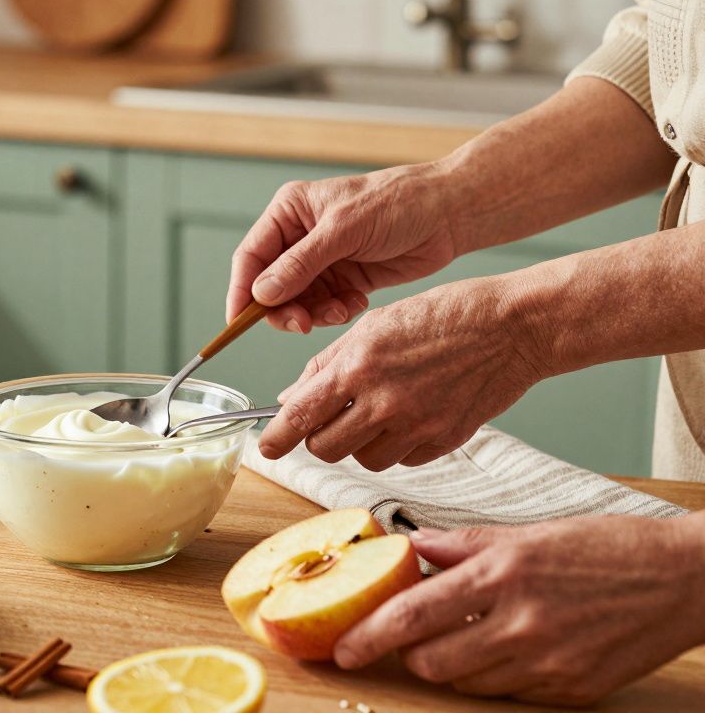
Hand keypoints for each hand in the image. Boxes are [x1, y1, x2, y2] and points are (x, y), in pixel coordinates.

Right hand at [226, 165, 459, 332]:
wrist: (448, 214)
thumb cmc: (398, 203)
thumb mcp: (344, 230)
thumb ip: (300, 264)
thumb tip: (261, 294)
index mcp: (289, 212)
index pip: (251, 257)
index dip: (241, 291)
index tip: (238, 322)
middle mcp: (299, 238)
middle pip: (269, 287)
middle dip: (284, 309)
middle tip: (303, 323)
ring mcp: (321, 261)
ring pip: (296, 303)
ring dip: (314, 313)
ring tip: (341, 309)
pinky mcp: (343, 280)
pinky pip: (323, 308)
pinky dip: (335, 312)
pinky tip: (356, 302)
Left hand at [259, 276, 544, 468]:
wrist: (511, 327)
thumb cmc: (442, 316)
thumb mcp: (373, 325)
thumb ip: (327, 365)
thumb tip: (290, 400)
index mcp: (358, 366)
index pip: (300, 416)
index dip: (275, 438)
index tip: (265, 447)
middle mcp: (383, 401)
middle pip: (325, 448)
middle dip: (320, 437)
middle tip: (330, 419)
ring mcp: (416, 426)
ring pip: (363, 459)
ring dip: (360, 443)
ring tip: (377, 411)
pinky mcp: (444, 441)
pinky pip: (402, 460)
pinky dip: (397, 445)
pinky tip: (411, 414)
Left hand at [333, 516, 704, 705]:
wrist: (686, 580)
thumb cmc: (608, 548)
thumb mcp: (529, 534)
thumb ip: (463, 546)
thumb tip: (412, 546)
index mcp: (501, 574)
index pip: (411, 615)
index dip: (368, 636)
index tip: (343, 648)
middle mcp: (520, 623)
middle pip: (430, 663)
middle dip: (410, 653)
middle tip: (413, 636)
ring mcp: (547, 663)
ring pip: (466, 683)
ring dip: (454, 665)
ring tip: (474, 634)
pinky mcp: (571, 691)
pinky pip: (508, 694)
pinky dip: (496, 675)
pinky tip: (513, 647)